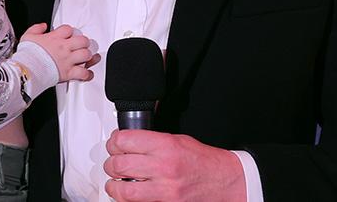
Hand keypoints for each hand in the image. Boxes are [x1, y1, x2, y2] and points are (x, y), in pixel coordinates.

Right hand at [20, 23, 96, 81]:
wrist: (27, 70)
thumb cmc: (27, 55)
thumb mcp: (27, 37)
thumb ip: (36, 29)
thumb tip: (43, 26)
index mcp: (55, 38)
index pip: (68, 29)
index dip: (69, 31)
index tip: (68, 35)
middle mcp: (64, 48)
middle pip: (83, 40)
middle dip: (83, 42)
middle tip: (81, 45)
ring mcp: (67, 60)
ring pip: (86, 55)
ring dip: (87, 56)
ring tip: (85, 57)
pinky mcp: (68, 73)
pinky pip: (83, 73)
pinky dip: (87, 74)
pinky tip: (87, 73)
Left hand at [104, 129, 245, 200]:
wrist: (225, 182)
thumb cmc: (204, 162)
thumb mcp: (179, 140)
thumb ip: (152, 141)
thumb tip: (128, 141)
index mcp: (166, 146)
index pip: (125, 140)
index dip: (114, 142)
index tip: (114, 144)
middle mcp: (163, 167)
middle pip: (119, 165)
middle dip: (111, 164)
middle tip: (113, 163)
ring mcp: (164, 190)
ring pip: (123, 189)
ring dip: (114, 186)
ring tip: (115, 182)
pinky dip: (127, 199)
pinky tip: (128, 194)